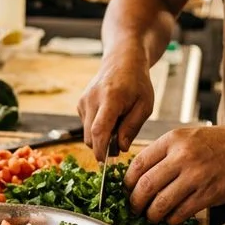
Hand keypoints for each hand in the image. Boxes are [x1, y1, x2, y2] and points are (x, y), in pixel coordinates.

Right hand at [77, 45, 153, 160]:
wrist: (122, 62)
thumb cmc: (137, 84)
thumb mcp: (145, 106)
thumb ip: (132, 127)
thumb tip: (121, 148)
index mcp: (110, 98)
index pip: (100, 129)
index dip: (101, 149)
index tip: (105, 162)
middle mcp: (92, 99)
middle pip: (90, 135)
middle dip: (103, 147)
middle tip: (120, 146)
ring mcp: (83, 101)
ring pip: (87, 133)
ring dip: (100, 139)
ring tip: (118, 129)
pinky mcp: (80, 104)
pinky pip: (86, 126)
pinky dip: (97, 129)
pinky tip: (110, 119)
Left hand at [125, 125, 224, 224]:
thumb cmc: (219, 143)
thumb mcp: (187, 136)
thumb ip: (164, 152)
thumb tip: (139, 176)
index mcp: (173, 140)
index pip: (138, 164)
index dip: (128, 182)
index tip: (127, 190)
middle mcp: (182, 157)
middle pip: (146, 186)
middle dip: (135, 202)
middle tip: (135, 207)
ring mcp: (196, 176)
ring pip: (161, 203)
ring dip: (151, 214)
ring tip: (151, 216)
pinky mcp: (209, 194)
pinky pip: (181, 212)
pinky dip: (171, 219)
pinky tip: (170, 218)